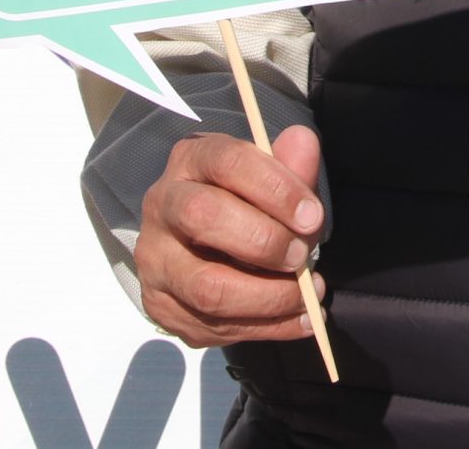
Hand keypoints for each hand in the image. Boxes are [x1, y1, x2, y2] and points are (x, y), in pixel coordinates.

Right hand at [135, 126, 325, 346]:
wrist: (200, 245)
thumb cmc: (244, 203)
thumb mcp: (269, 180)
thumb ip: (290, 166)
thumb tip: (304, 140)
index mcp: (190, 161)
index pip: (227, 162)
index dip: (275, 188)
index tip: (312, 215)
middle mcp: (162, 206)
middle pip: (204, 217)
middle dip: (265, 242)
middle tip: (303, 256)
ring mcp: (156, 261)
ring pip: (207, 287)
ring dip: (270, 298)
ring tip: (309, 295)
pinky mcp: (161, 307)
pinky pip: (214, 327)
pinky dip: (268, 328)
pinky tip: (299, 319)